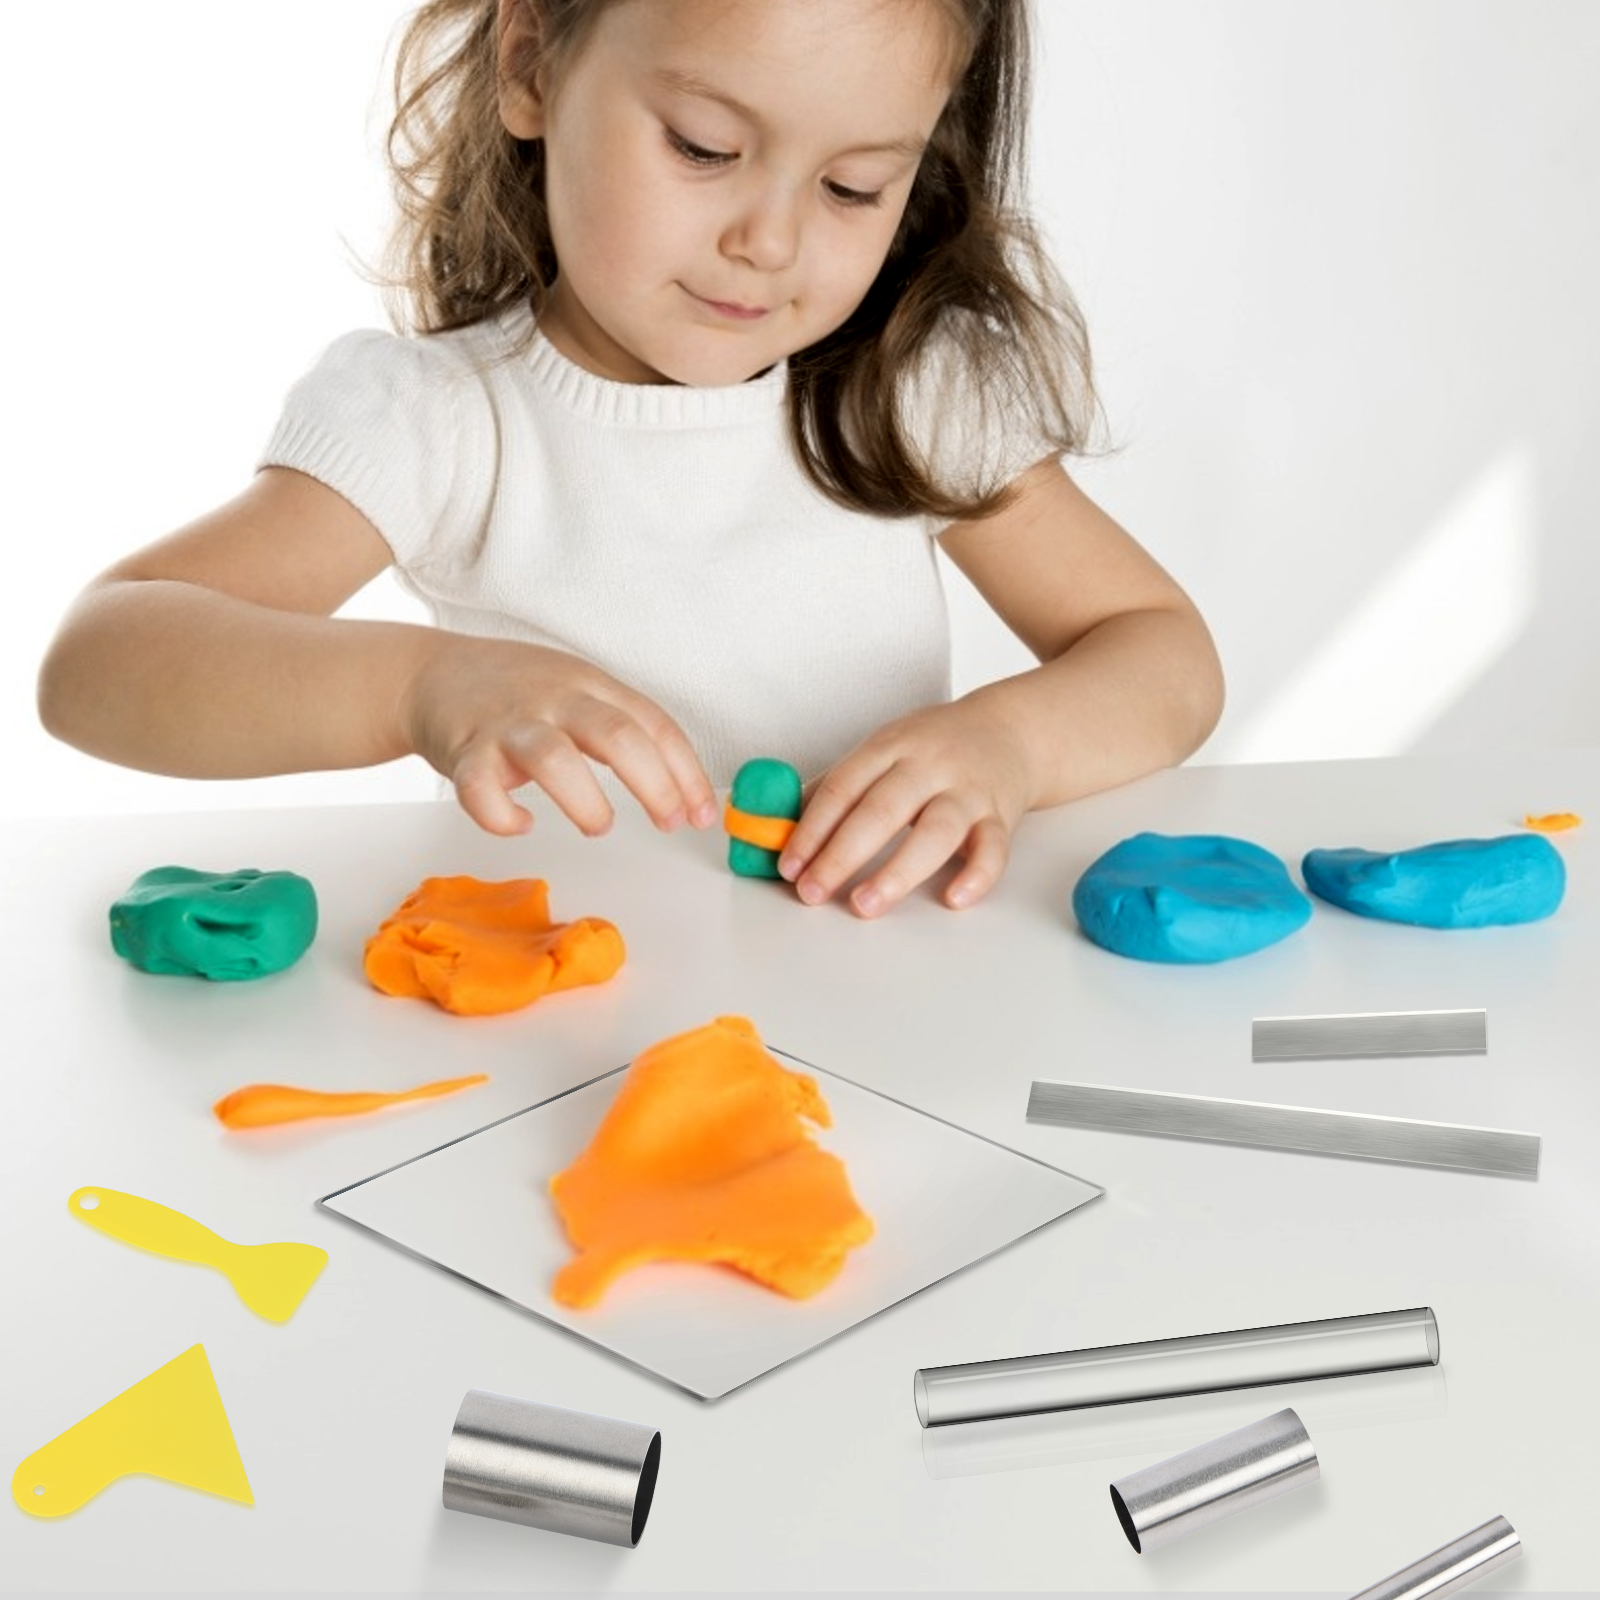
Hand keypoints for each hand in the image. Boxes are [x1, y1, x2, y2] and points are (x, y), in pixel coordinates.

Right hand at [402, 634, 717, 837]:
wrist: (429, 673)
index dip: (686, 773)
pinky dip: (503, 817)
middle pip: (617, 736)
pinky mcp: (464, 751)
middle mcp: (554, 699)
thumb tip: (679, 790)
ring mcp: (508, 724)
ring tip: (599, 825)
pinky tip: (521, 824)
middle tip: (668, 822)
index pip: (654, 725)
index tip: (702, 815)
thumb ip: (624, 729)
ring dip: (586, 802)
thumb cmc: (515, 692)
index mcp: (590, 685)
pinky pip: (480, 790)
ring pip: (554, 759)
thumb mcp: (578, 691)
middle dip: (654, 786)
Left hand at [777, 696, 1034, 916]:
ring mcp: (968, 791)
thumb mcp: (883, 750)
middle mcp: (929, 765)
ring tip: (865, 904)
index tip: (788, 865)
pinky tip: (952, 898)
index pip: (843, 787)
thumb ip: (837, 789)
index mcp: (891, 746)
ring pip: (936, 832)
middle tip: (812, 891)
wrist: (1010, 732)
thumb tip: (781, 830)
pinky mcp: (1001, 816)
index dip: (811, 828)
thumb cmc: (932, 749)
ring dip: (898, 871)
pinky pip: (994, 848)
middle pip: (882, 810)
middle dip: (841, 855)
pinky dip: (976, 875)